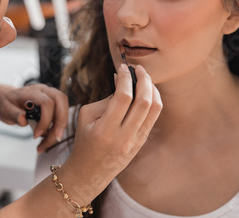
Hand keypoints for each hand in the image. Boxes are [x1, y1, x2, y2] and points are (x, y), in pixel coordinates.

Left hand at [0, 84, 68, 152]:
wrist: (7, 99)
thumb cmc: (6, 104)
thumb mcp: (4, 110)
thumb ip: (13, 114)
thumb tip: (23, 120)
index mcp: (31, 91)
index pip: (46, 102)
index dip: (45, 120)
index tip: (36, 135)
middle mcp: (44, 90)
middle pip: (61, 100)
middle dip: (61, 121)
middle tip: (56, 138)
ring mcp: (50, 94)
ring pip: (64, 107)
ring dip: (61, 126)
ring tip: (49, 141)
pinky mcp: (53, 102)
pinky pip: (61, 113)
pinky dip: (58, 127)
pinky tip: (48, 138)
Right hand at [58, 64, 161, 203]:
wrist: (89, 171)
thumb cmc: (84, 139)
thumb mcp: (87, 116)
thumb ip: (107, 98)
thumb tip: (123, 81)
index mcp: (105, 129)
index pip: (124, 97)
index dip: (126, 78)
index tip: (124, 67)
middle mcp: (124, 137)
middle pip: (144, 101)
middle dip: (144, 79)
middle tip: (139, 68)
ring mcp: (135, 141)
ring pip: (154, 109)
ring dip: (152, 88)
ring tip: (145, 77)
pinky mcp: (141, 142)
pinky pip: (153, 117)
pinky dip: (153, 100)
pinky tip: (146, 91)